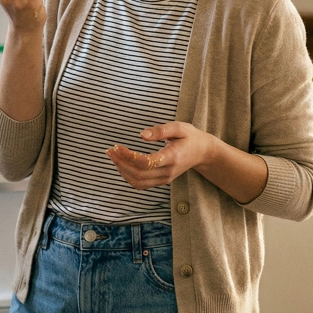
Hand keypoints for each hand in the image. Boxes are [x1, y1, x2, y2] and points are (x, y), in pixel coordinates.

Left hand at [105, 122, 219, 190]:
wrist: (202, 153)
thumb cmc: (190, 137)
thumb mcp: (179, 127)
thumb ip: (161, 130)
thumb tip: (141, 135)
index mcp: (172, 157)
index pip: (147, 163)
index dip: (129, 156)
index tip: (118, 146)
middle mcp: (168, 172)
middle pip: (139, 175)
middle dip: (121, 164)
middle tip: (110, 151)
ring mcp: (165, 179)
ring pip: (138, 182)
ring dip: (122, 171)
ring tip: (114, 157)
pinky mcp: (162, 181)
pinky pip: (141, 184)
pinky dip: (129, 176)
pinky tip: (122, 165)